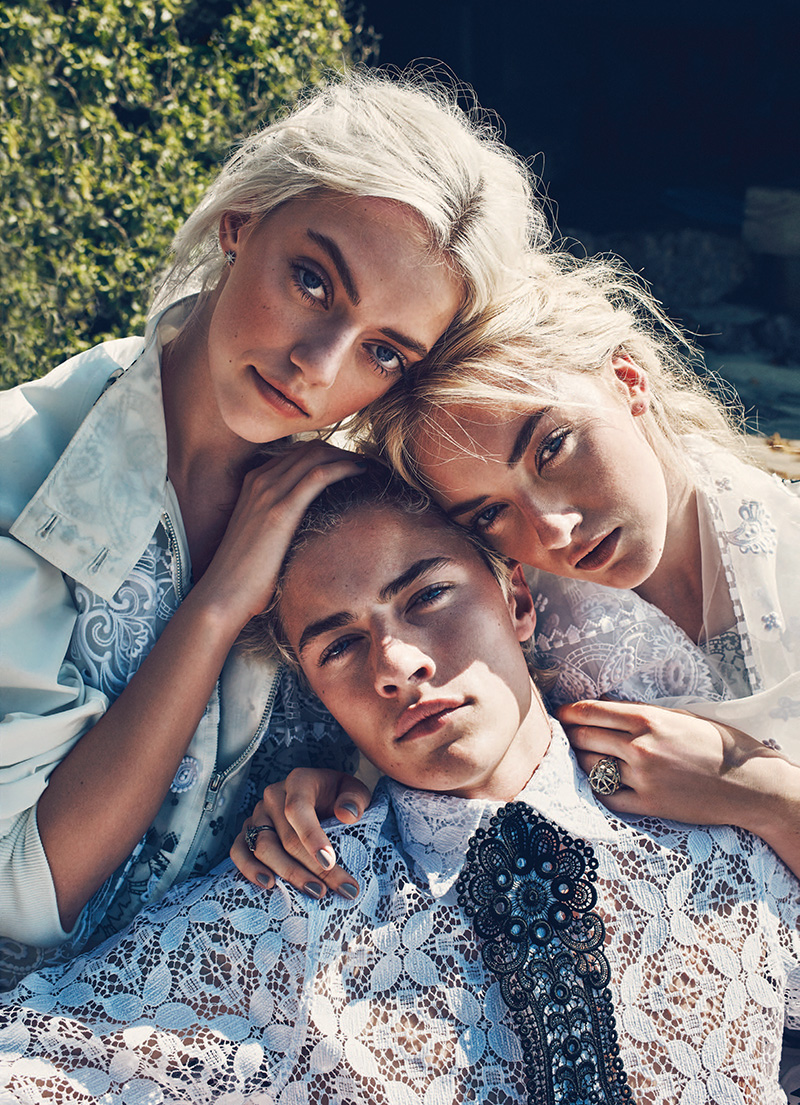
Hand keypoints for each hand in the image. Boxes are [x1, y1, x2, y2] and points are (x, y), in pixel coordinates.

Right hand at [193, 441, 365, 629]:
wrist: (223, 593)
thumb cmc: (245, 575)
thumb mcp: (260, 536)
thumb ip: (278, 520)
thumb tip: (306, 528)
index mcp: (254, 482)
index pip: (297, 453)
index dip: (327, 454)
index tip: (351, 464)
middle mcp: (260, 480)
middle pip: (308, 449)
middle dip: (341, 452)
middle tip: (366, 463)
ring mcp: (268, 493)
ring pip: (315, 456)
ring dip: (347, 457)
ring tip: (369, 466)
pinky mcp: (281, 510)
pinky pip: (318, 475)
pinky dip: (344, 468)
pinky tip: (361, 472)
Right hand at [231, 769, 371, 899]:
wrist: (320, 796)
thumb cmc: (338, 796)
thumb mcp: (354, 791)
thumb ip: (354, 799)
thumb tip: (347, 815)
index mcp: (298, 782)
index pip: (298, 808)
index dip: (312, 836)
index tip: (330, 862)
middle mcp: (273, 797)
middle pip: (286, 838)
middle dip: (313, 868)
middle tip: (340, 888)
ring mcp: (257, 815)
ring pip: (263, 848)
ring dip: (289, 874)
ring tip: (316, 892)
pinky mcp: (247, 832)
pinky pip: (239, 851)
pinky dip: (249, 869)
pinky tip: (269, 885)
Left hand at [558, 699, 791, 828]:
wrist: (749, 785)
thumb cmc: (718, 745)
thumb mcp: (681, 717)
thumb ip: (644, 715)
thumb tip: (609, 711)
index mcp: (648, 719)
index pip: (591, 712)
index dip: (569, 713)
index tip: (561, 714)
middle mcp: (640, 747)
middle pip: (584, 738)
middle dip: (570, 735)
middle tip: (566, 735)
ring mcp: (642, 778)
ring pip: (590, 767)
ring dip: (581, 761)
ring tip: (581, 758)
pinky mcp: (648, 805)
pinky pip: (606, 796)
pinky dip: (598, 788)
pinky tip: (598, 782)